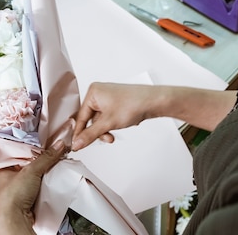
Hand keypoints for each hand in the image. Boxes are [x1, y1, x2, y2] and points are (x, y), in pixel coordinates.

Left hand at [0, 140, 65, 234]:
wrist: (15, 220)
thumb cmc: (11, 198)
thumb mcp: (30, 171)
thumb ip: (46, 157)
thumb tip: (58, 146)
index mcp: (5, 169)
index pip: (20, 152)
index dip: (33, 146)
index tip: (46, 141)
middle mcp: (11, 178)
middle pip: (30, 163)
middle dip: (42, 158)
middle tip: (53, 151)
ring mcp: (20, 189)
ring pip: (36, 174)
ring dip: (46, 170)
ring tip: (56, 162)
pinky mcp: (29, 197)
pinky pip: (41, 185)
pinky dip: (47, 181)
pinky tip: (53, 177)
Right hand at [71, 83, 237, 150]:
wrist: (162, 99)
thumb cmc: (138, 105)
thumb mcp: (111, 123)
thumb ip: (92, 134)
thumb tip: (75, 144)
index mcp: (94, 90)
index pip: (79, 116)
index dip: (79, 133)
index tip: (76, 148)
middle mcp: (99, 90)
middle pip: (87, 117)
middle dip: (94, 131)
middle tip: (103, 141)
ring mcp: (109, 95)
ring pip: (98, 119)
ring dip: (103, 130)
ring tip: (112, 136)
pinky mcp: (118, 101)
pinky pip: (107, 117)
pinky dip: (110, 126)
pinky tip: (117, 131)